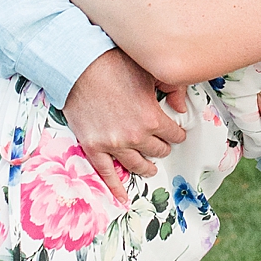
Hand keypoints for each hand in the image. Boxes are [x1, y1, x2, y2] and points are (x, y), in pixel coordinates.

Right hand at [64, 49, 189, 188]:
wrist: (79, 65)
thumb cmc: (115, 64)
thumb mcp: (150, 72)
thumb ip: (172, 88)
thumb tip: (182, 108)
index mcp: (152, 118)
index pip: (174, 135)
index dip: (177, 133)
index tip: (176, 133)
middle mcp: (135, 136)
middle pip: (157, 151)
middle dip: (162, 148)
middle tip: (162, 146)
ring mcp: (113, 144)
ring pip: (136, 164)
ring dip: (146, 167)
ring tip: (149, 168)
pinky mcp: (93, 146)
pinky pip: (106, 173)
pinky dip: (115, 187)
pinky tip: (122, 197)